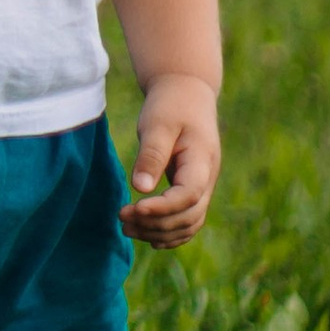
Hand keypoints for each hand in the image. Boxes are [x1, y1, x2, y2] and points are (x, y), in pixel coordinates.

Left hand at [123, 73, 221, 243]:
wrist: (187, 94)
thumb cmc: (170, 105)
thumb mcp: (158, 124)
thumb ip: (151, 155)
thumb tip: (140, 188)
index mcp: (202, 160)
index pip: (189, 195)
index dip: (163, 208)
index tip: (134, 208)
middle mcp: (207, 178)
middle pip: (190, 215)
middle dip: (156, 224)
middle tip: (122, 219)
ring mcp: (203, 186)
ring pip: (190, 222)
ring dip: (160, 232)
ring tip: (127, 229)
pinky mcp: (193, 189)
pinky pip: (188, 219)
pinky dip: (170, 232)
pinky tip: (147, 235)